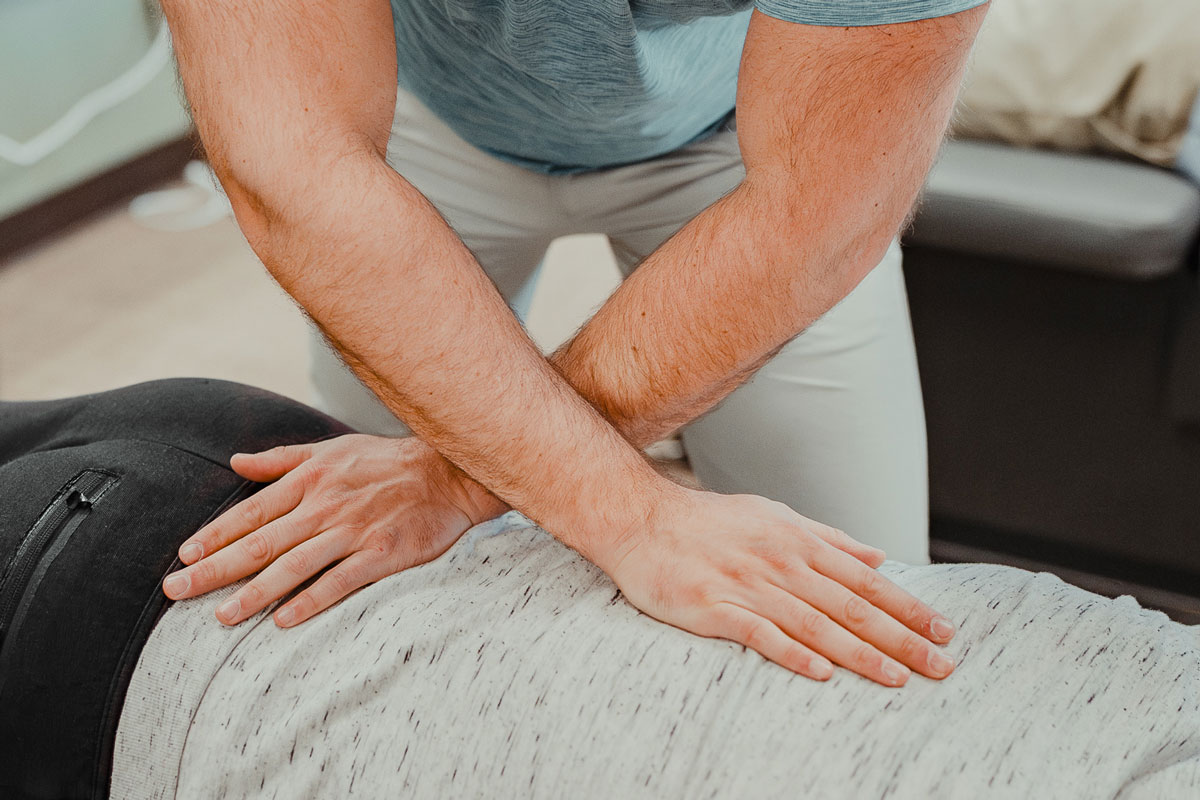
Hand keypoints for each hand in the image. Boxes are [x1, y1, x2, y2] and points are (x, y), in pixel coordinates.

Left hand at [161, 435, 507, 626]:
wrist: (448, 472)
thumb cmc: (386, 461)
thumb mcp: (331, 449)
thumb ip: (281, 460)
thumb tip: (235, 461)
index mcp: (309, 481)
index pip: (251, 512)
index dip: (215, 535)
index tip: (183, 555)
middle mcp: (325, 507)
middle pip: (261, 543)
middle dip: (214, 568)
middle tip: (176, 589)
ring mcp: (353, 532)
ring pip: (293, 566)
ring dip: (253, 592)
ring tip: (220, 616)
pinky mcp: (382, 554)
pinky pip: (340, 581)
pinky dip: (311, 600)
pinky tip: (283, 620)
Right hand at [598, 488, 956, 686]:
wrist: (642, 520)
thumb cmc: (710, 521)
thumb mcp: (775, 515)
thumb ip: (828, 539)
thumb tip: (877, 557)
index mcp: (798, 542)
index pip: (866, 581)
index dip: (907, 607)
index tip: (943, 631)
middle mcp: (780, 563)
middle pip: (851, 607)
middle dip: (901, 638)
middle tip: (940, 666)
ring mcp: (747, 586)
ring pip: (815, 625)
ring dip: (860, 653)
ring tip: (897, 678)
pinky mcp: (713, 607)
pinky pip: (760, 635)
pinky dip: (792, 653)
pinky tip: (822, 673)